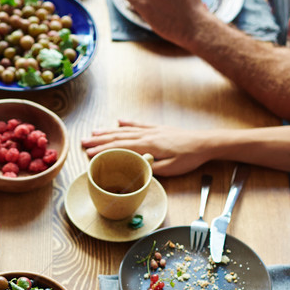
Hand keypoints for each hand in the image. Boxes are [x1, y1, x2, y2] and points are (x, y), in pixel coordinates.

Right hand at [82, 121, 216, 175]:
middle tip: (83, 142)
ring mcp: (152, 130)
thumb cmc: (189, 158)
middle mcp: (147, 134)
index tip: (88, 154)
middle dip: (99, 140)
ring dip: (109, 131)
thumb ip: (150, 168)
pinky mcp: (158, 128)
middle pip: (118, 137)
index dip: (103, 151)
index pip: (120, 148)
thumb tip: (134, 168)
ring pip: (125, 130)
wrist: (206, 142)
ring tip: (94, 131)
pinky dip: (127, 123)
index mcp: (148, 145)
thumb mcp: (170, 169)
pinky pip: (139, 124)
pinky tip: (119, 121)